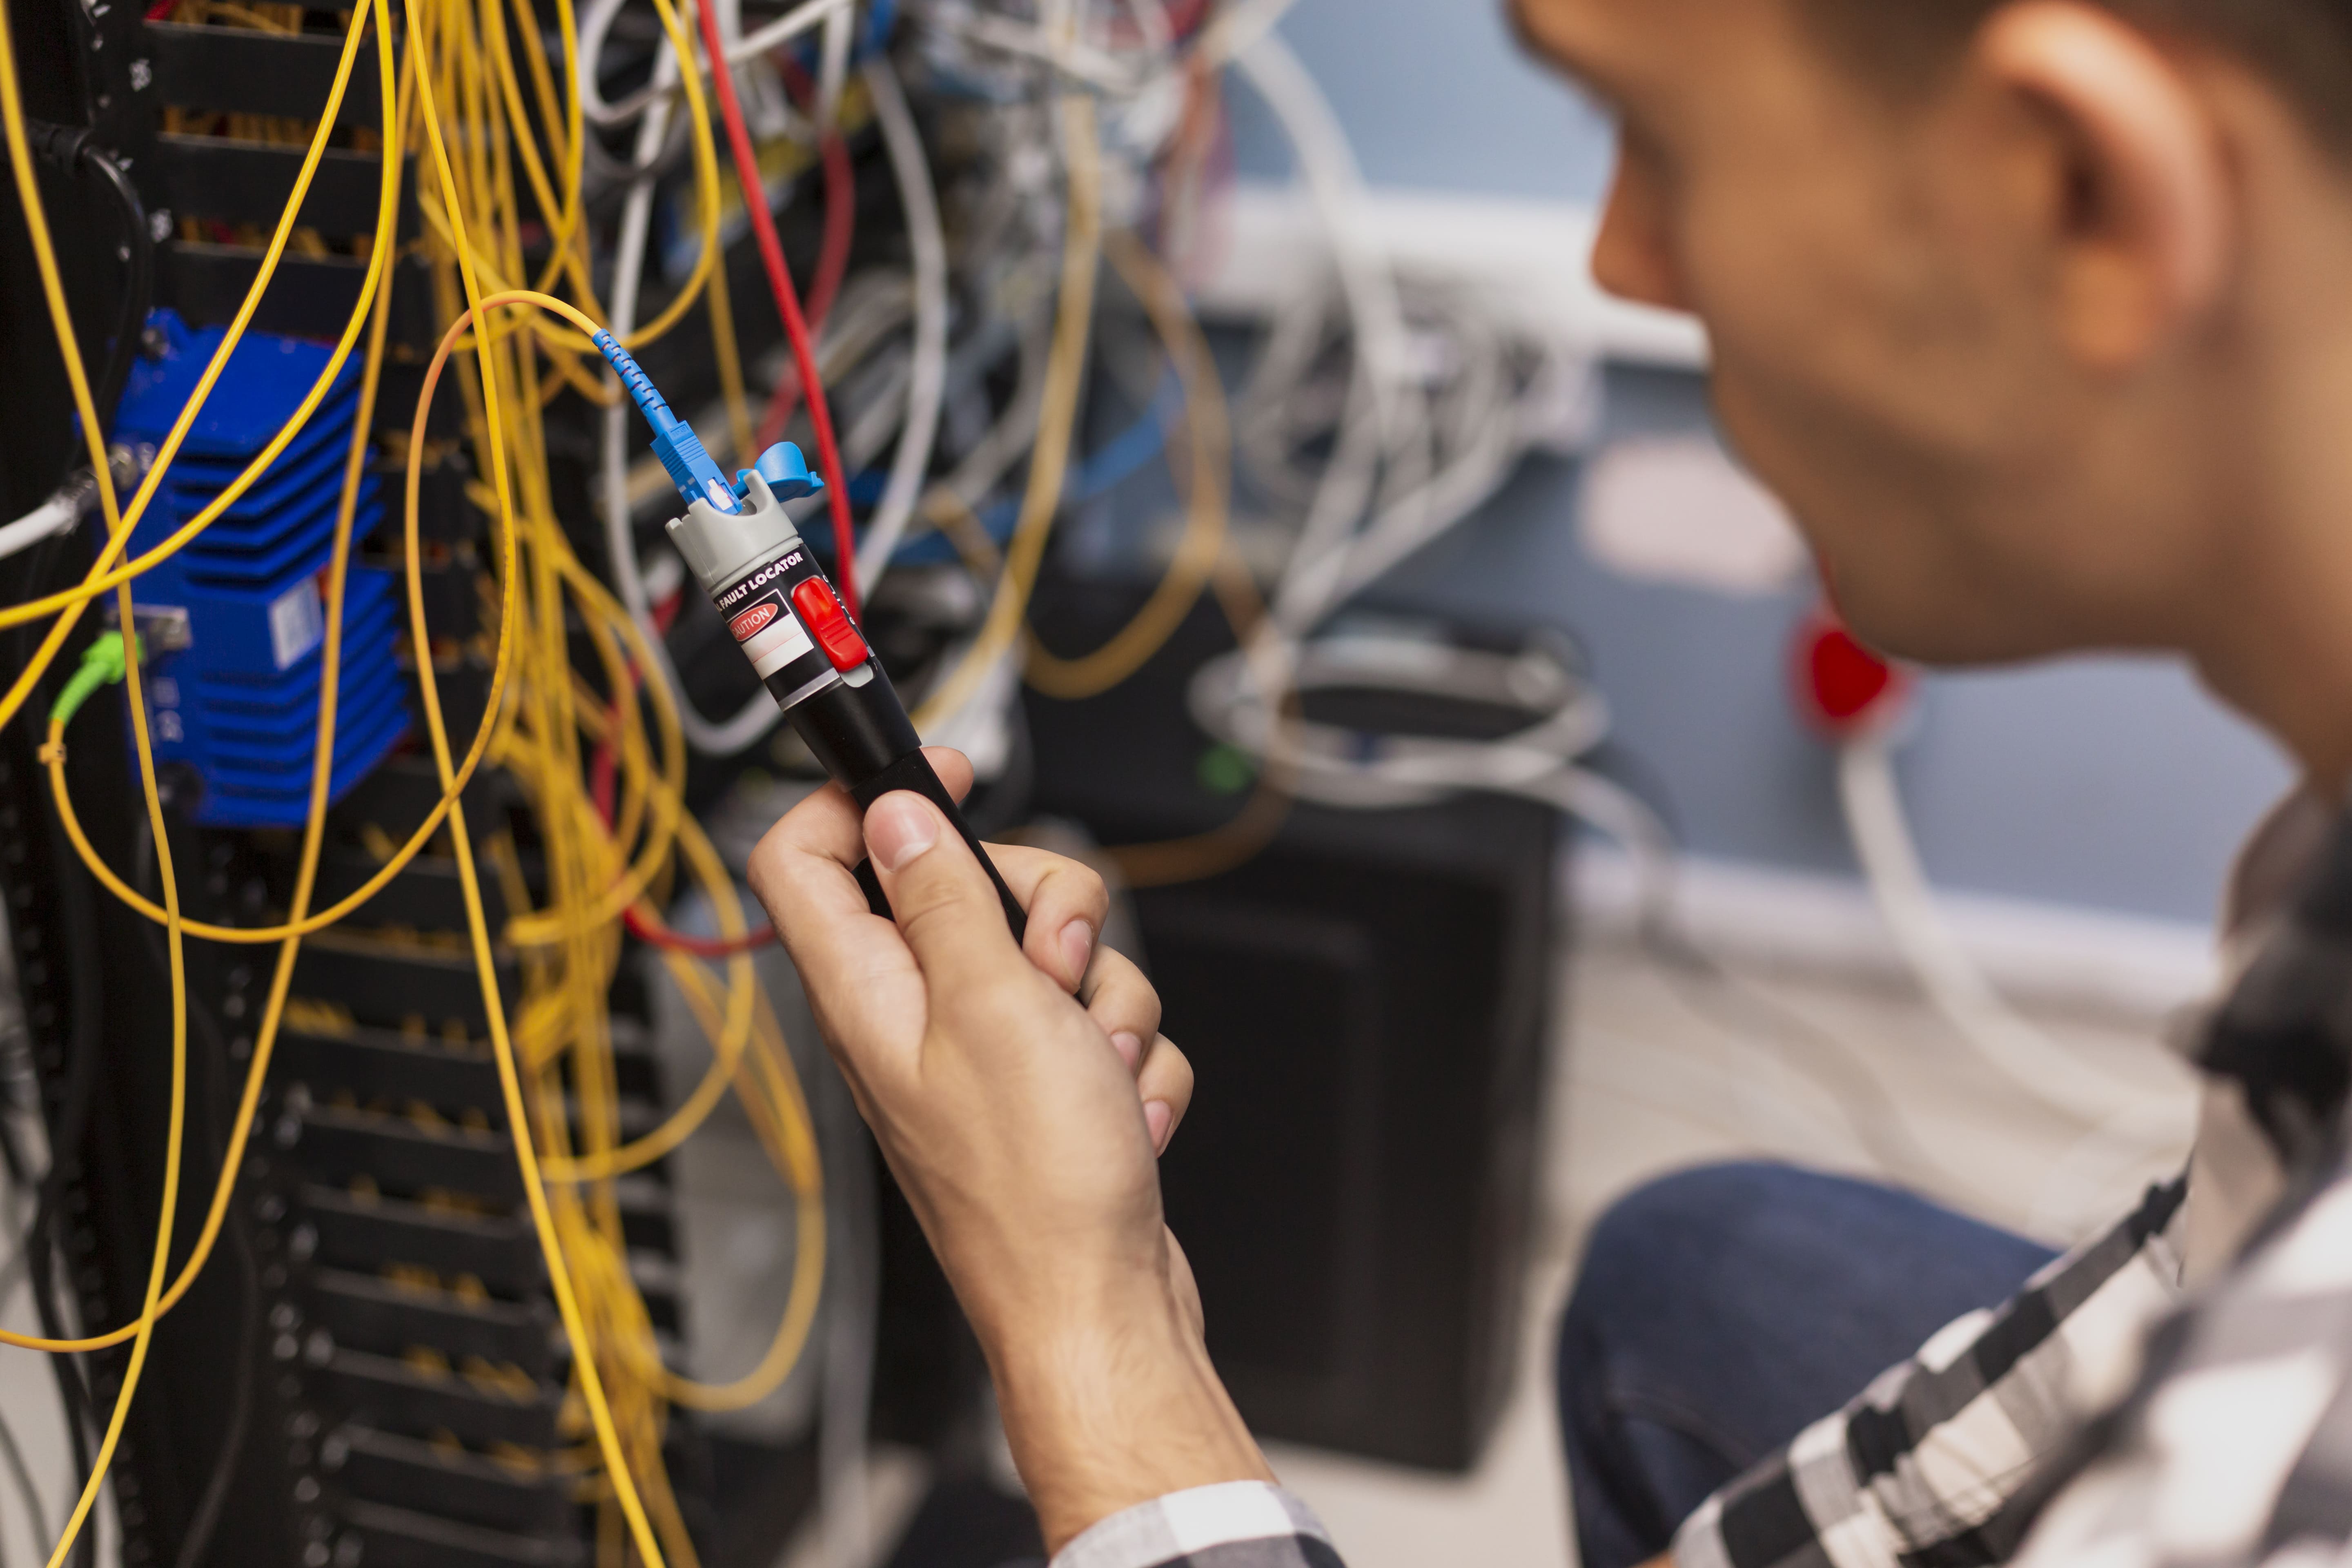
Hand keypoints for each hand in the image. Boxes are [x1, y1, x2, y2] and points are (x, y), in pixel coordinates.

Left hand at [747, 749, 1270, 1548]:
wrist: (1102, 1311)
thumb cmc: (1038, 1191)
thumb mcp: (992, 1008)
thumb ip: (941, 900)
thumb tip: (894, 814)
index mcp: (869, 992)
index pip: (810, 857)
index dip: (866, 794)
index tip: (948, 776)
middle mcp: (914, 1018)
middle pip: (967, 887)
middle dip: (1047, 909)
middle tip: (1052, 968)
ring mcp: (984, 1056)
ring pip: (1055, 952)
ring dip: (1104, 997)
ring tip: (1093, 1067)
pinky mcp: (1047, 1089)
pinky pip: (1098, 1020)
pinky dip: (1126, 1060)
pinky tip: (1117, 1111)